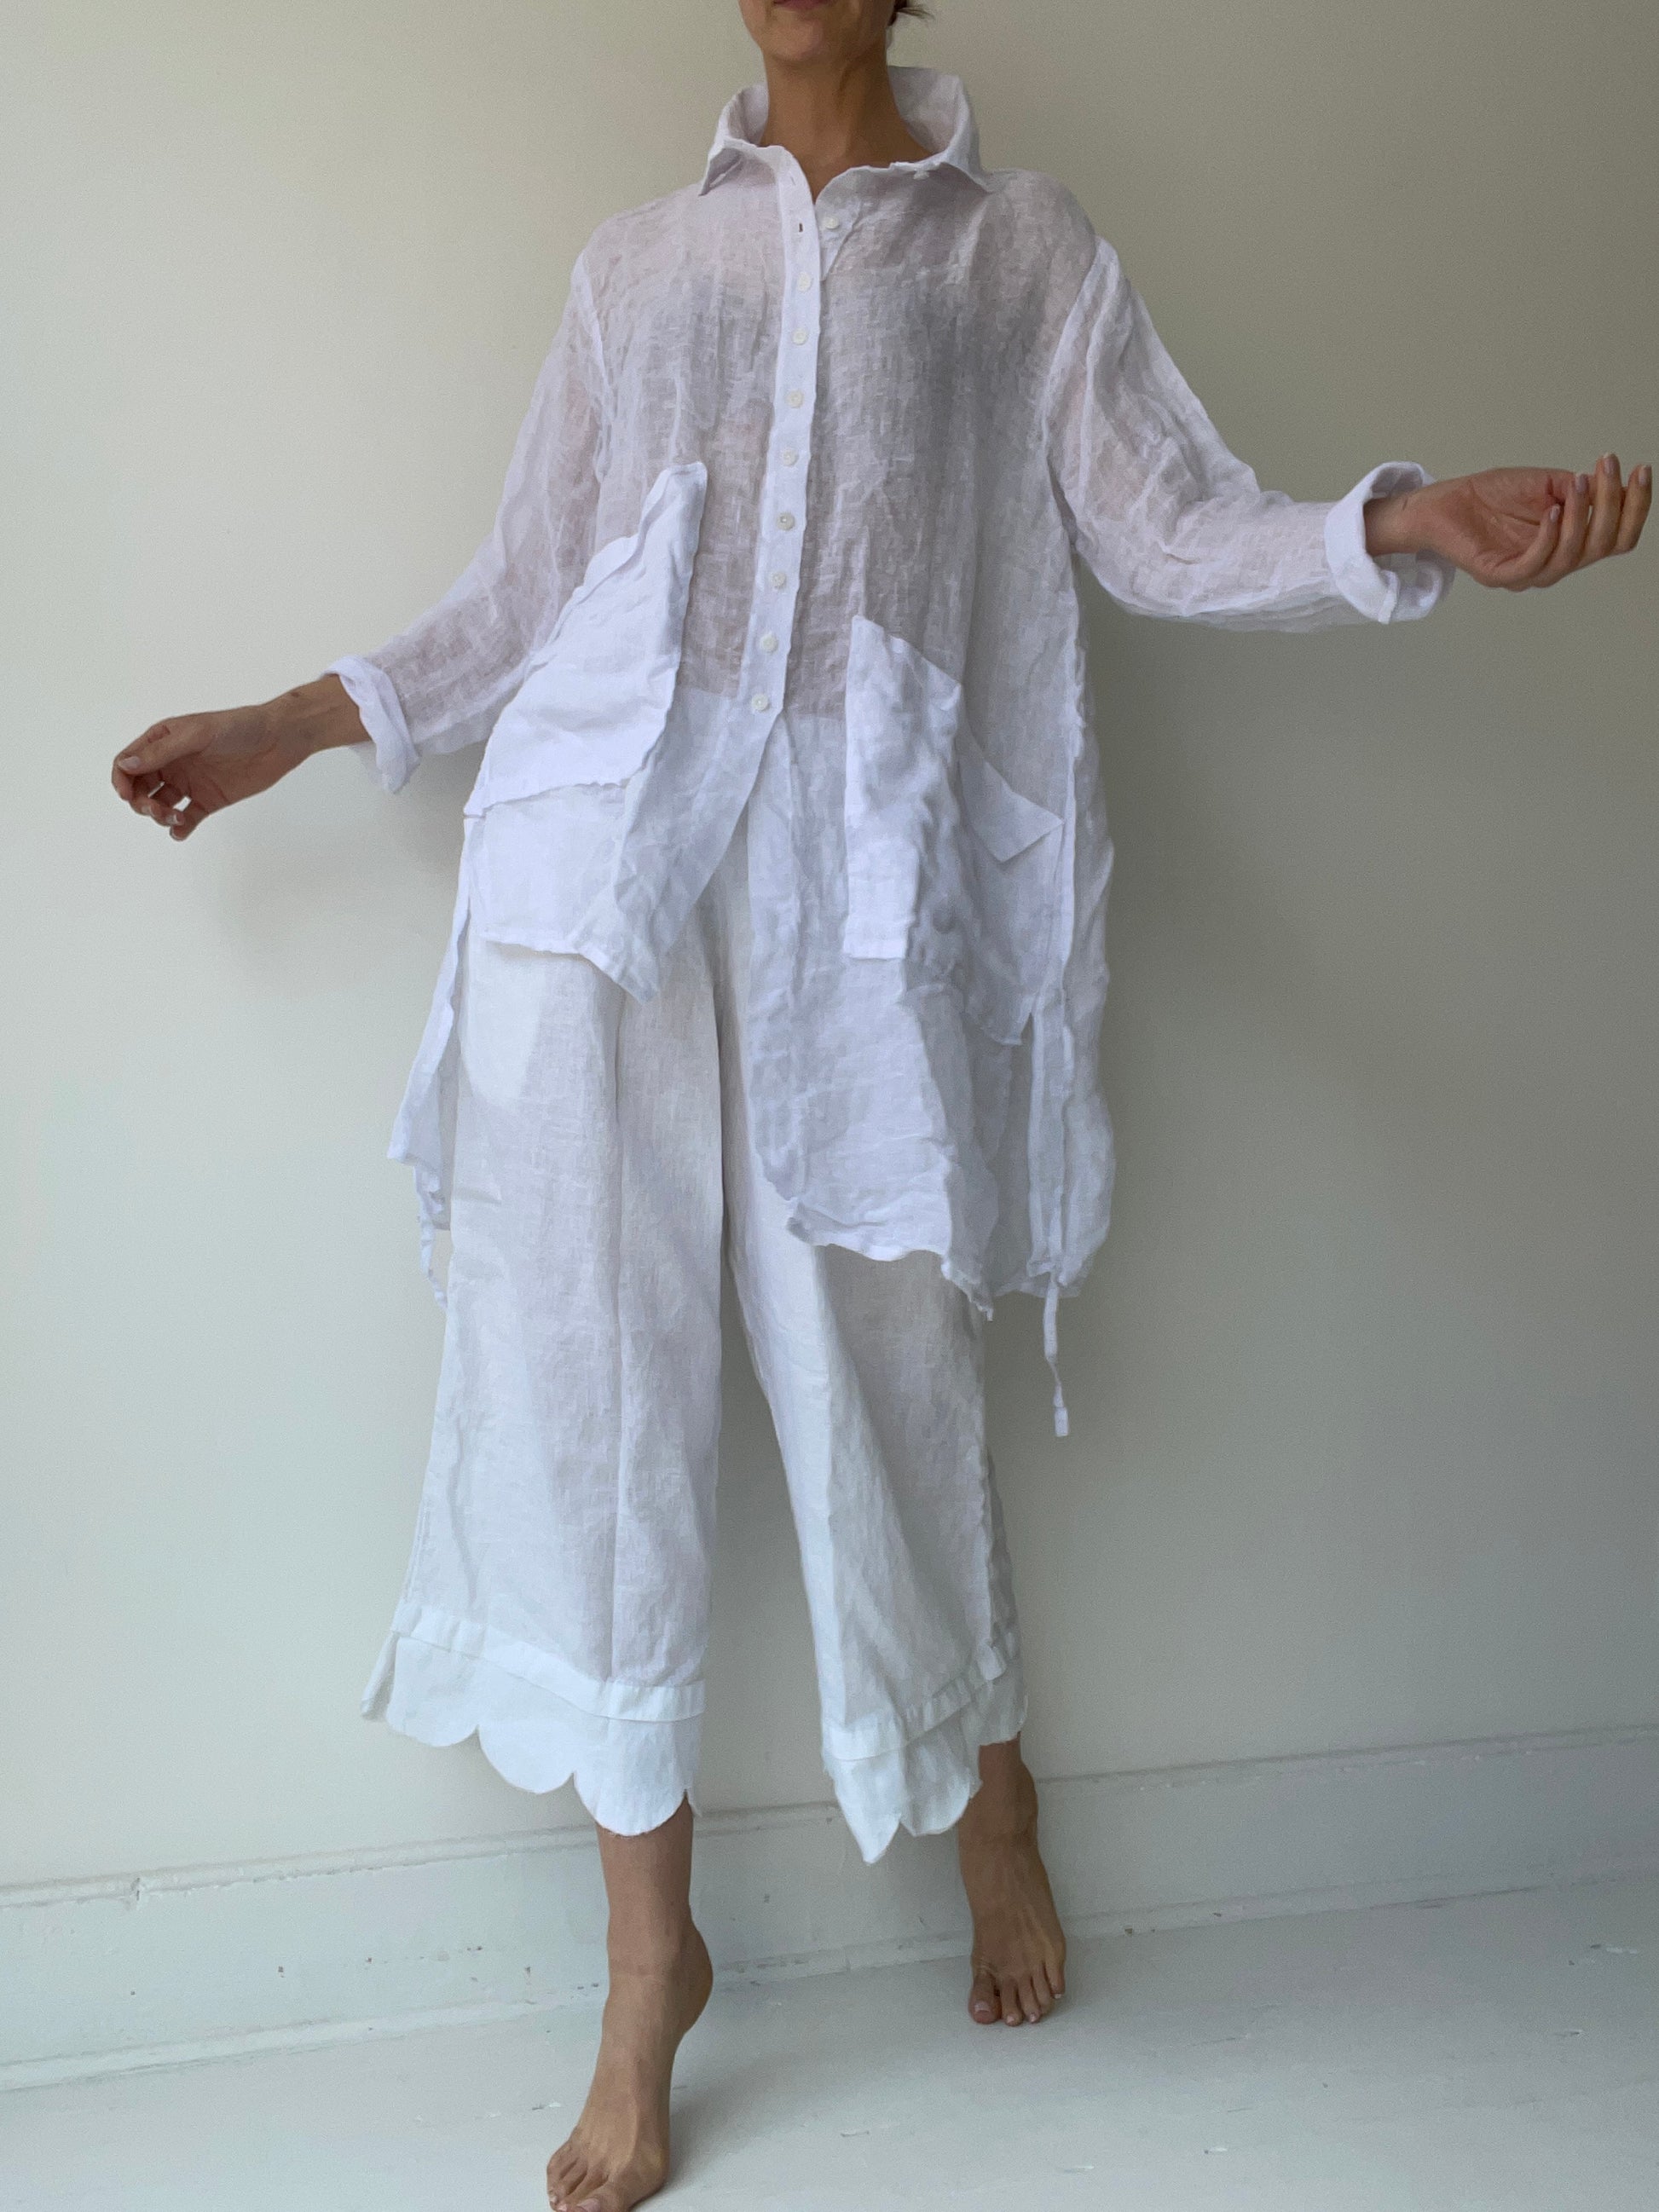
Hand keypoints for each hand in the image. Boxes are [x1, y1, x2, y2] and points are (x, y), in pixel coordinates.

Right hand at [111, 675, 363, 840]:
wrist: (278, 739)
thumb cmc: (238, 727)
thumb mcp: (196, 734)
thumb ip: (162, 751)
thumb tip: (126, 766)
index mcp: (162, 741)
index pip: (128, 763)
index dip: (121, 780)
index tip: (127, 796)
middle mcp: (172, 763)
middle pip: (140, 788)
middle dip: (140, 803)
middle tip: (156, 811)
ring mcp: (190, 782)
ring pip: (160, 805)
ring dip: (160, 816)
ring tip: (176, 819)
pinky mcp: (209, 800)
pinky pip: (187, 819)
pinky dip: (180, 830)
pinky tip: (181, 832)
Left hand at [1366, 456, 1650, 590]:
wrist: (1444, 503)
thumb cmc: (1491, 497)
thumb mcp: (1546, 485)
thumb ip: (1577, 490)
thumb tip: (1608, 487)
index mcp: (1569, 544)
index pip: (1618, 537)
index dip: (1636, 507)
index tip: (1641, 469)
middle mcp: (1553, 563)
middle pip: (1603, 545)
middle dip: (1614, 504)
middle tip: (1608, 467)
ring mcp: (1527, 572)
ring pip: (1572, 555)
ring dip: (1582, 516)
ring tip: (1578, 483)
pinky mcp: (1499, 574)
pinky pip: (1534, 563)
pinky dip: (1549, 537)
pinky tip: (1552, 510)